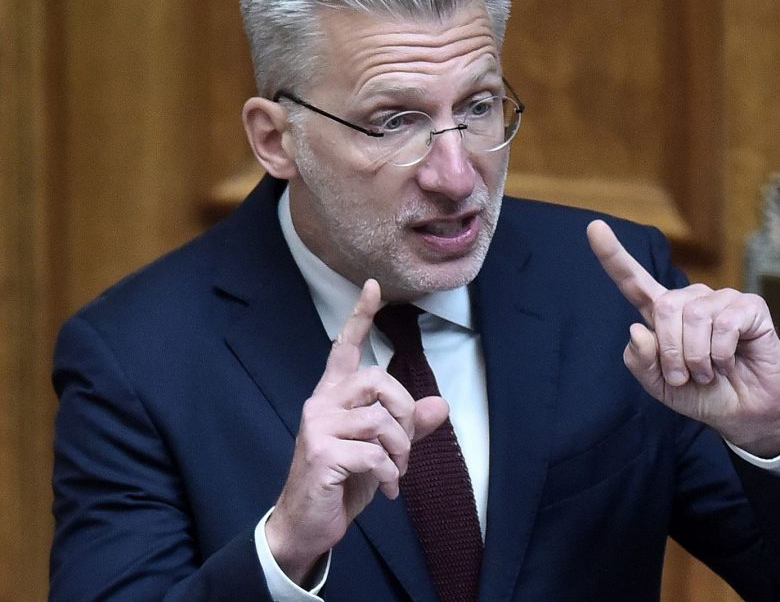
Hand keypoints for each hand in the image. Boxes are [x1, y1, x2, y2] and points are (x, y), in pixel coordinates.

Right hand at [265, 279, 448, 583]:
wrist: (308, 524)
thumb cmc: (343, 481)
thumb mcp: (382, 451)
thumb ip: (408, 427)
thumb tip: (440, 406)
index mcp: (333, 397)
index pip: (345, 347)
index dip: (360, 316)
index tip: (373, 286)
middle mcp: (320, 404)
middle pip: (377, 379)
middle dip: (404, 411)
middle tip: (405, 446)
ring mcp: (317, 427)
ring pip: (380, 420)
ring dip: (400, 451)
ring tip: (396, 472)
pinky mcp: (320, 453)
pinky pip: (374, 453)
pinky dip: (389, 474)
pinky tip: (386, 489)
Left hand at [587, 221, 779, 457]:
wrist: (745, 412)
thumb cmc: (703, 394)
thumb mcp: (662, 386)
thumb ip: (642, 363)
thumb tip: (638, 329)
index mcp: (664, 314)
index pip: (633, 281)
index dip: (612, 256)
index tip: (594, 228)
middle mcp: (691, 300)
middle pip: (664, 308)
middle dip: (671, 352)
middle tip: (686, 376)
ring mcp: (722, 300)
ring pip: (695, 317)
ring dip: (698, 359)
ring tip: (709, 372)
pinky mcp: (750, 306)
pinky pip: (725, 325)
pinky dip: (722, 355)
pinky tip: (731, 362)